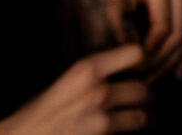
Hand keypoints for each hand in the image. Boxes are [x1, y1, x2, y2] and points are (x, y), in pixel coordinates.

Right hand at [0, 44, 151, 134]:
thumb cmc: (35, 115)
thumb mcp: (62, 84)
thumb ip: (89, 78)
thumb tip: (114, 76)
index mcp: (86, 71)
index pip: (134, 54)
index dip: (142, 61)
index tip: (143, 66)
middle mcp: (98, 93)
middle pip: (143, 89)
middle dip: (146, 95)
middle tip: (145, 98)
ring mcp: (101, 121)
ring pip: (142, 118)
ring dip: (144, 119)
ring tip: (144, 119)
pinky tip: (126, 133)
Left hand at [71, 0, 181, 80]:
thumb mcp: (109, 0)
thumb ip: (119, 26)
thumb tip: (134, 54)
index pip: (162, 27)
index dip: (150, 51)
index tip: (135, 67)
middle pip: (179, 33)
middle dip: (163, 60)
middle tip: (146, 78)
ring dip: (174, 61)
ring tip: (155, 78)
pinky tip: (176, 73)